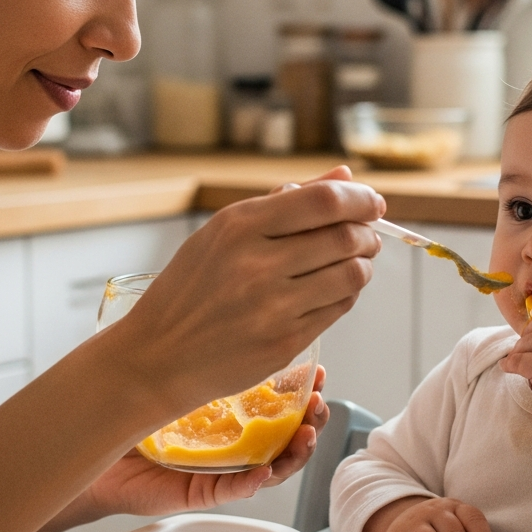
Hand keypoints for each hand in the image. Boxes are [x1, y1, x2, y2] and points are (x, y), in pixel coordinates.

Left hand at [17, 370, 329, 531]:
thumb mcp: (170, 371)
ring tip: (305, 438)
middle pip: (286, 434)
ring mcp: (220, 468)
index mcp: (230, 411)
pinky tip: (265, 469)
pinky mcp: (201, 493)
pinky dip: (253, 483)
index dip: (302, 389)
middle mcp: (230, 440)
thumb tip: (220, 299)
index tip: (318, 373)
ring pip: (273, 466)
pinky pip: (234, 490)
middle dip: (311, 421)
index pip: (277, 400)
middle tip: (318, 406)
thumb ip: (196, 346)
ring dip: (294, 453)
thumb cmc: (127, 408)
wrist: (89, 446)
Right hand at [112, 166, 383, 424]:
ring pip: (352, 275)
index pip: (323, 201)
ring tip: (355, 261)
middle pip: (345, 237)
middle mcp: (257, 264)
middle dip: (368, 233)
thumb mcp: (224, 233)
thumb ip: (287, 202)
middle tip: (368, 235)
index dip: (359, 199)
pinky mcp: (286, 340)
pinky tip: (335, 289)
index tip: (373, 202)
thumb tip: (345, 175)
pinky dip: (347, 293)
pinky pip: (339, 308)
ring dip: (364, 264)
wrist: (159, 355)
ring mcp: (273, 306)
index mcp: (239, 226)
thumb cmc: (192, 289)